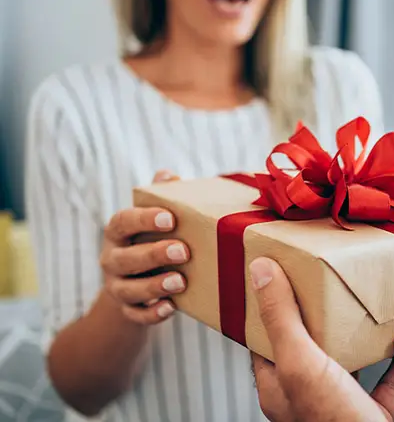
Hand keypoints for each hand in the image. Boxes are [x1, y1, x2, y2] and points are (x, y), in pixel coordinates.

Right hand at [99, 170, 188, 323]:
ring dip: (154, 286)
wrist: (137, 282)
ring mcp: (117, 287)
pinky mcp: (128, 310)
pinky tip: (171, 308)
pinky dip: (152, 314)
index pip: (123, 221)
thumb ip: (161, 196)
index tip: (169, 217)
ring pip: (128, 290)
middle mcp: (112, 259)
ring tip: (180, 281)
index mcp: (117, 232)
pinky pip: (136, 316)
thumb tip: (169, 174)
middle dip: (154, 254)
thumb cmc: (152, 239)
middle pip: (125, 258)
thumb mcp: (155, 218)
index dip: (144, 219)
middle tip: (184, 250)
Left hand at [249, 257, 393, 421]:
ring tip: (368, 306)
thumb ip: (281, 318)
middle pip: (308, 346)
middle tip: (329, 283)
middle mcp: (306, 395)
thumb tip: (261, 270)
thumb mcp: (300, 362)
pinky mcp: (370, 414)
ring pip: (347, 362)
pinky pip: (387, 382)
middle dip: (319, 316)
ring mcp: (339, 404)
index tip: (281, 276)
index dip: (270, 306)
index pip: (265, 338)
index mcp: (279, 384)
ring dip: (359, 336)